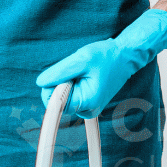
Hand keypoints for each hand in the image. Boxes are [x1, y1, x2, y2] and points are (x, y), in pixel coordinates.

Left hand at [35, 9, 166, 119]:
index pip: (53, 102)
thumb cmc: (107, 56)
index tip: (68, 72)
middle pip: (58, 100)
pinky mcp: (89, 103)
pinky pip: (72, 95)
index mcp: (87, 103)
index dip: (54, 85)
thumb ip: (59, 72)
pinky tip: (86, 76)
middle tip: (79, 70)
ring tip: (85, 72)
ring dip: (69, 82)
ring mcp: (88, 108)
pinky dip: (74, 84)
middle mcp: (87, 110)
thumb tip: (41, 82)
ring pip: (64, 97)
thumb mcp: (81, 59)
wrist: (125, 56)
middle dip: (62, 83)